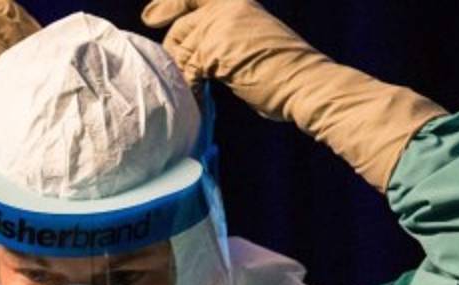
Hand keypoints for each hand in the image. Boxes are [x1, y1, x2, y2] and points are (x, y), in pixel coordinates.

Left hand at [141, 0, 443, 191]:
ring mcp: (221, 26)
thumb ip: (224, 43)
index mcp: (238, 3)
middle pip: (182, 26)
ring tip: (187, 92)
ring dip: (180, 73)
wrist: (307, 84)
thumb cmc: (285, 77)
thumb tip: (197, 60)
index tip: (150, 17)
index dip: (169, 5)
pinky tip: (194, 101)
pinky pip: (187, 67)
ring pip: (181, 47)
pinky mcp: (216, 49)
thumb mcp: (252, 45)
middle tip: (172, 76)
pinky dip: (187, 87)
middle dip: (173, 53)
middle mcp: (228, 7)